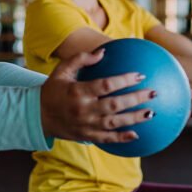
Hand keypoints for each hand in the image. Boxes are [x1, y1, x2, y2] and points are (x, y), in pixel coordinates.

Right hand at [40, 49, 155, 142]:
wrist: (37, 115)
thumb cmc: (53, 89)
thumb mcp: (61, 70)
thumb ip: (80, 59)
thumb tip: (103, 52)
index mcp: (78, 91)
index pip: (105, 85)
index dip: (124, 80)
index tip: (140, 75)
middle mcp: (83, 109)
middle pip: (114, 105)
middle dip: (136, 99)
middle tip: (153, 92)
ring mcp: (85, 125)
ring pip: (114, 123)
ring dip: (134, 118)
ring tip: (151, 112)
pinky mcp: (86, 136)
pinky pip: (107, 139)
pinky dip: (121, 138)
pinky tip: (136, 135)